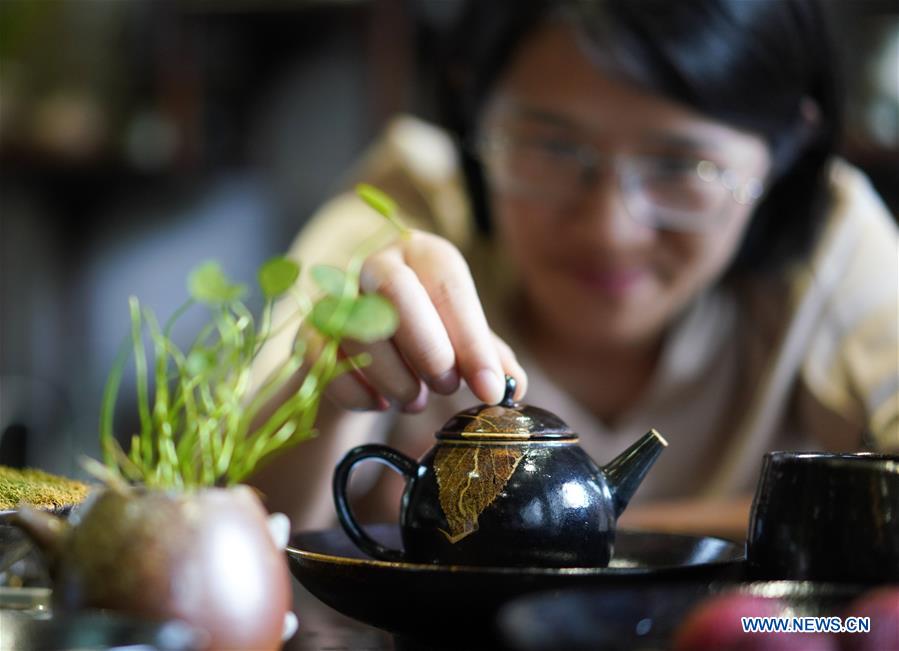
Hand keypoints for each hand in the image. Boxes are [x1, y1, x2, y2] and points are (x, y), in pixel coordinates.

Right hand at [324, 231, 526, 412]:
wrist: (367, 364)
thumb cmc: (426, 345)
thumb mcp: (465, 347)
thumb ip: (491, 360)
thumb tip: (514, 384)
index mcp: (424, 255)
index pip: (448, 284)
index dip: (471, 340)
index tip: (490, 387)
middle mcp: (378, 265)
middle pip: (394, 289)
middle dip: (428, 349)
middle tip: (447, 387)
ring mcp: (337, 298)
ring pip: (358, 331)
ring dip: (396, 378)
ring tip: (416, 401)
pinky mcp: (309, 335)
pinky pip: (325, 362)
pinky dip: (358, 393)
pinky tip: (379, 404)